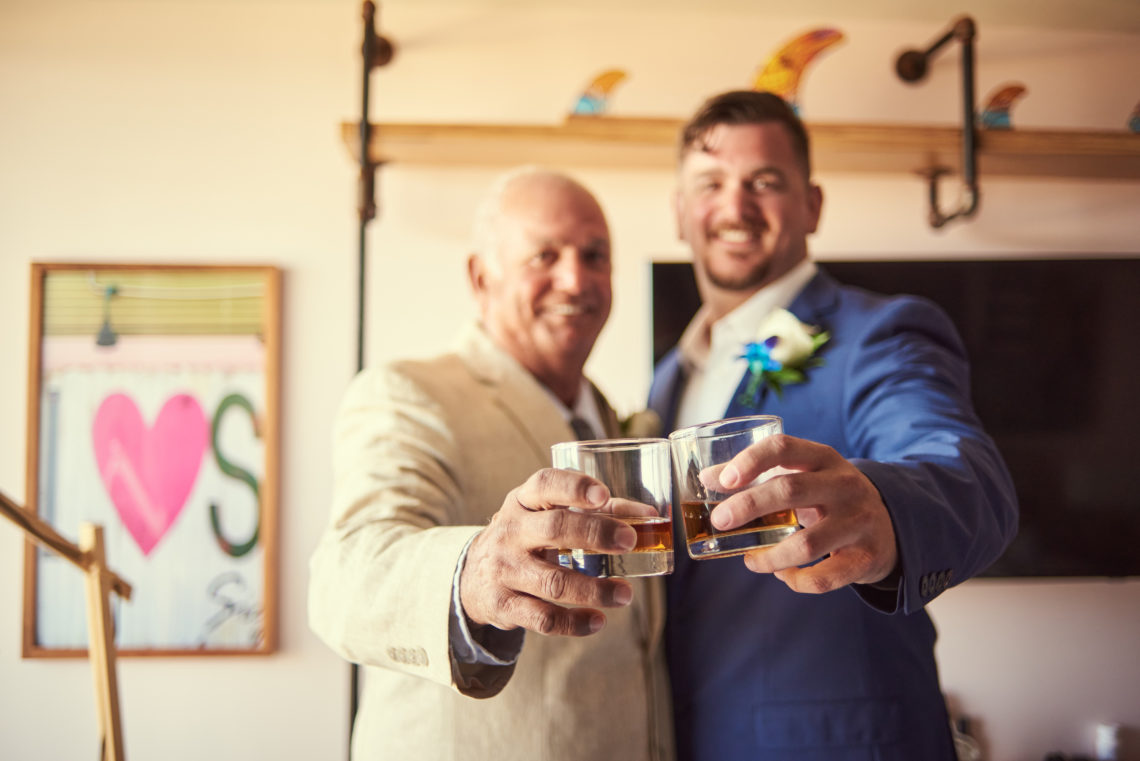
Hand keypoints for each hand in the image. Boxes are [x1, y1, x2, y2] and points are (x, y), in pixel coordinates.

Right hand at [460, 468, 636, 636]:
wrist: (474, 577)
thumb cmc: (527, 537)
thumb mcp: (546, 515)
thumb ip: (596, 512)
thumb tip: (648, 514)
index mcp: (522, 502)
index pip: (544, 484)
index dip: (574, 487)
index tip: (603, 495)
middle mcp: (510, 532)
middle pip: (554, 529)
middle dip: (596, 534)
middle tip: (630, 541)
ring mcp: (505, 570)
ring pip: (554, 582)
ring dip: (595, 589)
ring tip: (626, 594)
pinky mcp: (504, 605)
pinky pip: (543, 618)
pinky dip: (575, 623)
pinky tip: (598, 621)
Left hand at [711, 434, 897, 593]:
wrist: (890, 525)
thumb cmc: (829, 497)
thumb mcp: (804, 476)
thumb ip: (760, 476)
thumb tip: (706, 479)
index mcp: (823, 458)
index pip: (783, 448)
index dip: (750, 461)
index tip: (723, 480)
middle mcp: (843, 485)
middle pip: (789, 490)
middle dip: (748, 506)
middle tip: (719, 522)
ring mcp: (858, 521)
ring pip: (806, 543)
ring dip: (769, 556)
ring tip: (750, 560)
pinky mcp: (865, 557)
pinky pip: (825, 577)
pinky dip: (797, 581)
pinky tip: (783, 576)